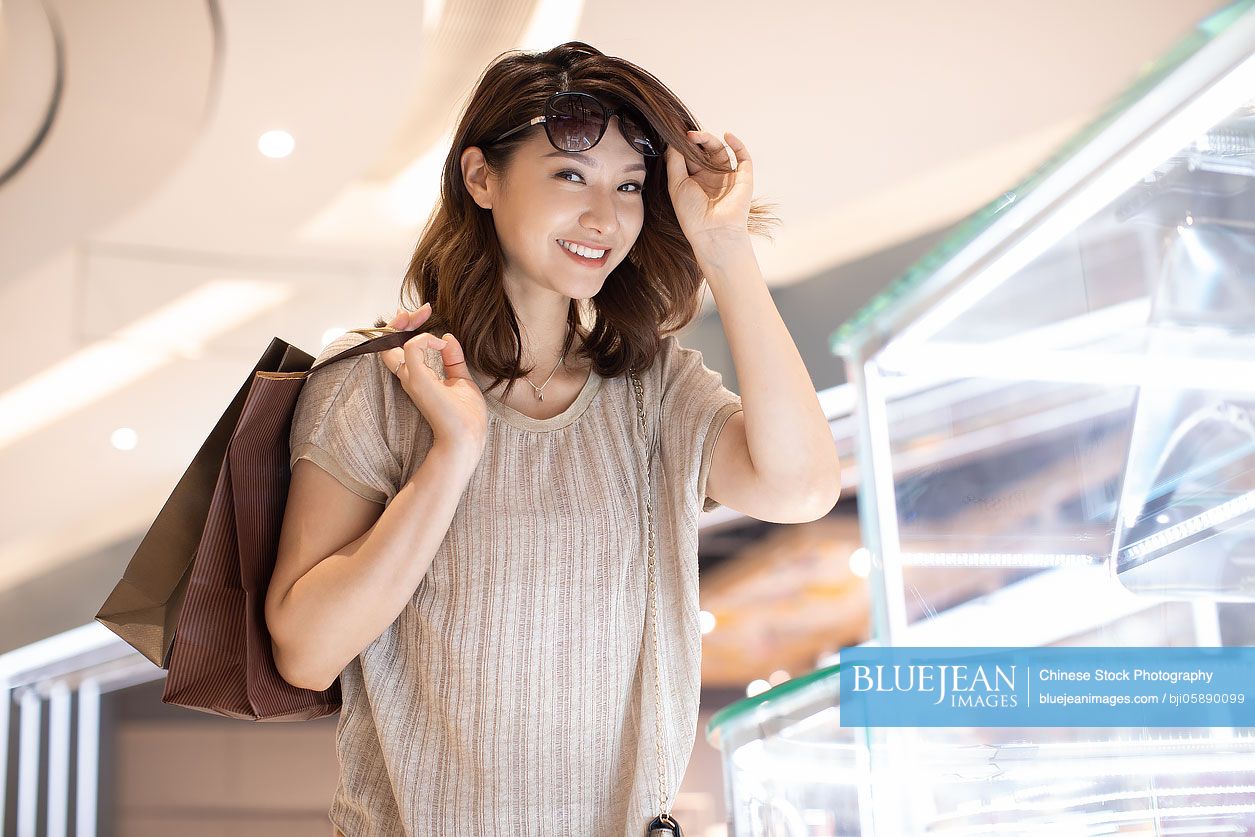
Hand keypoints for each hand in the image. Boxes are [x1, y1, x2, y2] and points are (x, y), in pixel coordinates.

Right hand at [379, 307, 487, 454]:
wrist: (467, 437)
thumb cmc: (465, 416)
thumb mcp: (461, 379)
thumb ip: (452, 359)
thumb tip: (448, 338)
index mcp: (418, 377)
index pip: (400, 346)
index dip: (409, 326)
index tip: (426, 313)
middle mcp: (409, 376)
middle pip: (390, 340)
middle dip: (403, 319)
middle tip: (424, 309)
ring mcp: (411, 378)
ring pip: (394, 340)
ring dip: (408, 322)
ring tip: (425, 315)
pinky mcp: (417, 379)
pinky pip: (410, 347)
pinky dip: (424, 338)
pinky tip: (439, 343)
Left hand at [663, 129, 753, 252]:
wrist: (713, 232)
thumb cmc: (691, 213)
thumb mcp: (676, 184)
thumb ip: (674, 161)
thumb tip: (673, 141)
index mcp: (695, 180)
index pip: (690, 156)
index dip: (684, 145)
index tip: (676, 135)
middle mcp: (711, 177)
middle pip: (704, 150)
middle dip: (696, 141)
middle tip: (687, 135)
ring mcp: (727, 177)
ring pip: (720, 150)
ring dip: (710, 140)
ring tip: (697, 136)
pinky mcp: (743, 178)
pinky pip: (743, 158)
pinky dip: (737, 144)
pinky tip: (727, 135)